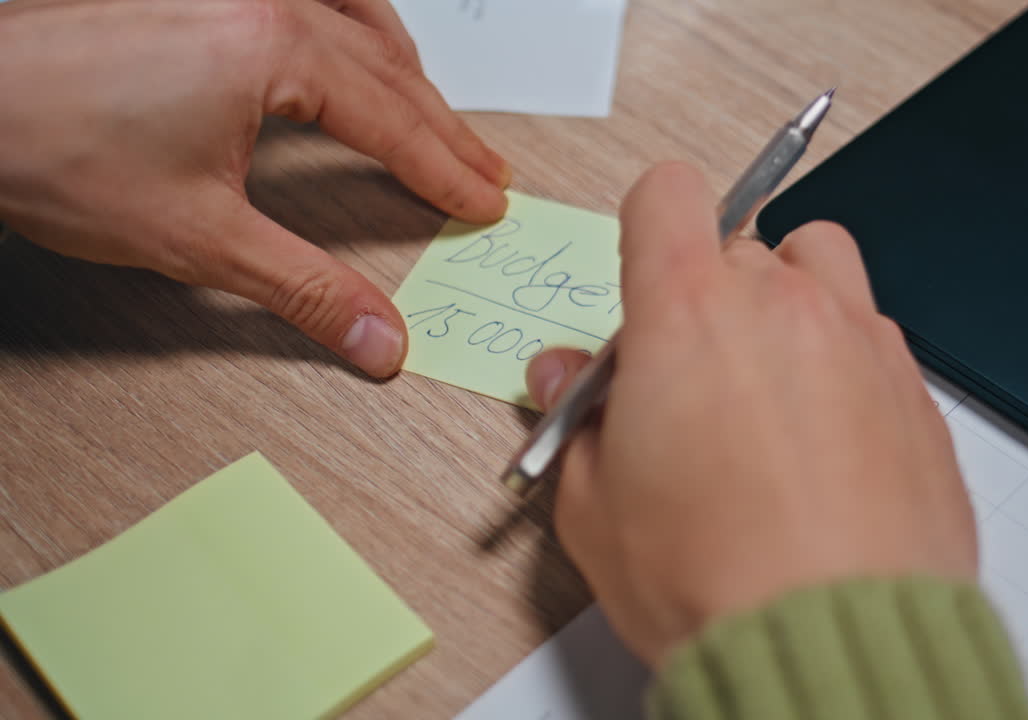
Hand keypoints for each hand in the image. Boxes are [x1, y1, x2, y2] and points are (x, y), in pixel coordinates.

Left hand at [0, 0, 509, 377]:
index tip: (483, 200)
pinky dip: (354, 28)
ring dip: (408, 74)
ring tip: (438, 118)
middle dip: (444, 129)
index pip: (394, 121)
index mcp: (272, 49)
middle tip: (484, 172)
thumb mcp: (197, 237)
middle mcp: (261, 1)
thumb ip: (305, 289)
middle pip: (390, 70)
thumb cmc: (50, 144)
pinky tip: (353, 48)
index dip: (446, 170)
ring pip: (357, 20)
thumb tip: (377, 336)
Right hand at [525, 163, 976, 664]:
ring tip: (770, 386)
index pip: (668, 194)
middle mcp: (782, 307)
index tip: (648, 268)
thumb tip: (565, 377)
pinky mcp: (915, 393)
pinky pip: (874, 339)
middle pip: (743, 239)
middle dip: (712, 293)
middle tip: (694, 374)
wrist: (833, 646)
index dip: (650, 225)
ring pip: (822, 268)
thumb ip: (576, 420)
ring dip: (791, 301)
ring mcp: (861, 342)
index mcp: (687, 314)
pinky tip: (825, 444)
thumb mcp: (593, 507)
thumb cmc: (713, 581)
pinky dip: (845, 364)